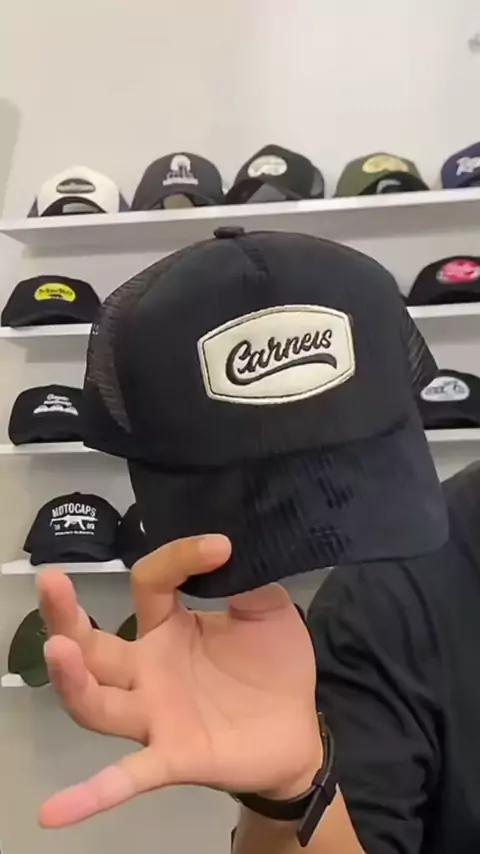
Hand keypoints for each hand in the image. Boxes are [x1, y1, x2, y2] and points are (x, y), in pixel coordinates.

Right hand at [37, 535, 320, 827]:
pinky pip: (127, 777)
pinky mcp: (172, 756)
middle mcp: (148, 669)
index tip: (221, 547)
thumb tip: (231, 545)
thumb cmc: (272, 664)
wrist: (296, 730)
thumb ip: (247, 580)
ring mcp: (155, 714)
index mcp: (169, 627)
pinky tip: (54, 813)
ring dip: (73, 680)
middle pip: (93, 645)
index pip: (152, 582)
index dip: (179, 558)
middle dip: (65, 615)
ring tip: (58, 650)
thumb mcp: (267, 609)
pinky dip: (91, 795)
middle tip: (51, 581)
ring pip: (97, 702)